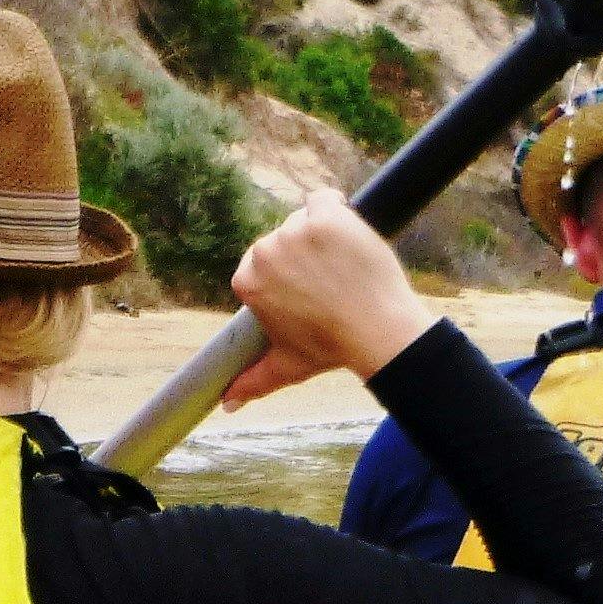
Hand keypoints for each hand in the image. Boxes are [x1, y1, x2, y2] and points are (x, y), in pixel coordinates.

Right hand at [223, 188, 431, 405]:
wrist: (377, 330)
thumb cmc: (332, 348)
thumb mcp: (286, 366)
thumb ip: (252, 382)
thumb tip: (226, 404)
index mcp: (248, 282)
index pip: (264, 263)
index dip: (289, 276)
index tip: (310, 293)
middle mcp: (265, 252)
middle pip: (283, 239)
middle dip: (304, 256)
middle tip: (331, 283)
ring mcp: (295, 231)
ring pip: (304, 219)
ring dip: (323, 235)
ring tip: (343, 267)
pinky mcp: (325, 216)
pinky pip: (324, 198)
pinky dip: (335, 209)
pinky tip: (346, 232)